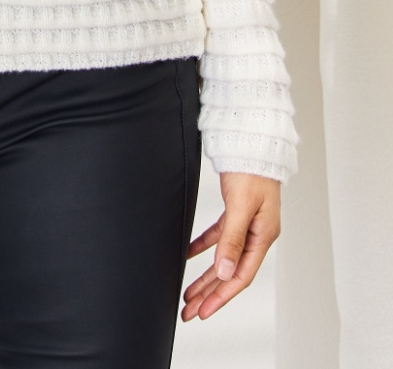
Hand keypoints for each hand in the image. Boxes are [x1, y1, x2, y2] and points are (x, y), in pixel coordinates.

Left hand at [182, 172, 280, 320]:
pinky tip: (188, 254)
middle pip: (230, 271)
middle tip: (190, 310)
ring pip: (223, 257)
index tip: (203, 311)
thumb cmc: (251, 168)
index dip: (221, 296)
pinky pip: (218, 236)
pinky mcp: (235, 211)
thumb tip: (223, 272)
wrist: (251, 140)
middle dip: (209, 293)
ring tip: (188, 292)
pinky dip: (203, 246)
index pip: (241, 276)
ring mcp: (246, 223)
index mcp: (263, 236)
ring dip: (205, 275)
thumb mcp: (240, 205)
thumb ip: (231, 239)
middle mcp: (256, 233)